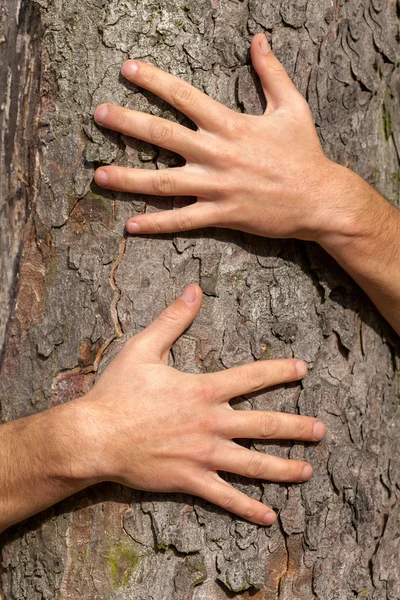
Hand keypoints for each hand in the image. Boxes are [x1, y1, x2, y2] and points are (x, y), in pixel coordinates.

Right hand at [83, 284, 325, 525]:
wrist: (95, 436)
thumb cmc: (118, 391)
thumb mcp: (144, 347)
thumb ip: (173, 318)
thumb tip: (194, 289)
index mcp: (203, 390)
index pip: (253, 377)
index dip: (281, 371)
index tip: (303, 370)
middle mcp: (211, 423)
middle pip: (265, 425)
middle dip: (297, 427)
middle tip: (321, 430)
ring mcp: (203, 455)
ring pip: (254, 464)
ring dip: (284, 468)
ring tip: (308, 471)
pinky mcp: (190, 480)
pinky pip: (226, 497)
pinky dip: (248, 508)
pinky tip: (269, 516)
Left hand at [93, 33, 349, 241]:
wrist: (320, 199)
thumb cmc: (305, 154)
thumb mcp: (292, 106)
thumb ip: (271, 72)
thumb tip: (258, 40)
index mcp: (230, 124)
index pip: (183, 96)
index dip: (153, 80)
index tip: (127, 69)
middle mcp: (217, 154)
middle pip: (162, 135)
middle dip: (127, 123)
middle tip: (97, 114)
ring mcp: (217, 186)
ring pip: (163, 182)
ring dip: (128, 178)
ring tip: (98, 175)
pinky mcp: (222, 214)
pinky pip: (183, 220)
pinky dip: (156, 225)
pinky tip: (130, 226)